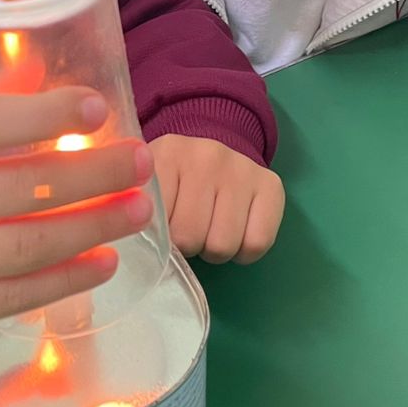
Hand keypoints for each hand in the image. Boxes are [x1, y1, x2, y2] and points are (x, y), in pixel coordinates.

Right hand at [0, 88, 153, 355]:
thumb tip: (36, 75)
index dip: (46, 115)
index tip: (98, 108)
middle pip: (21, 189)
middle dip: (93, 174)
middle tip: (141, 161)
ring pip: (25, 246)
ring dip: (93, 227)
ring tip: (138, 209)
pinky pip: (12, 297)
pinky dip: (64, 280)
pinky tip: (103, 261)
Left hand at [150, 135, 283, 263]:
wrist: (212, 154)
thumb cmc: (174, 181)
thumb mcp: (147, 184)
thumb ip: (137, 205)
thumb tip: (141, 241)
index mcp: (167, 154)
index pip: (154, 221)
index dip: (157, 237)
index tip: (160, 226)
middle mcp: (207, 155)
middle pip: (189, 238)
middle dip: (186, 246)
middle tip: (187, 232)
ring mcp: (241, 167)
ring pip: (222, 245)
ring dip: (214, 251)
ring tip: (209, 232)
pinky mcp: (270, 184)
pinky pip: (257, 243)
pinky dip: (244, 253)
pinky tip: (236, 235)